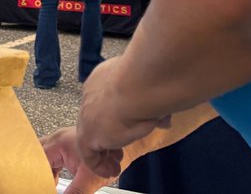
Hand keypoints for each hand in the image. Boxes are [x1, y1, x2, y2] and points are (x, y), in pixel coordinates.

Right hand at [40, 126, 119, 193]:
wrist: (122, 146)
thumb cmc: (109, 154)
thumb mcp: (89, 178)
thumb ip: (75, 192)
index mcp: (57, 143)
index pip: (37, 160)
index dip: (36, 176)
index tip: (38, 186)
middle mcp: (56, 139)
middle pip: (36, 155)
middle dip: (37, 172)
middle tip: (39, 184)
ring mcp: (61, 141)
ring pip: (43, 157)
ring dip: (44, 172)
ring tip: (46, 184)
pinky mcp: (66, 146)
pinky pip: (51, 158)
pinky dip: (51, 170)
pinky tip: (55, 181)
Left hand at [76, 58, 170, 177]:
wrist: (135, 87)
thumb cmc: (147, 86)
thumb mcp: (152, 99)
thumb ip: (155, 111)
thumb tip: (164, 120)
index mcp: (104, 79)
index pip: (103, 102)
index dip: (112, 120)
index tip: (124, 131)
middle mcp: (91, 93)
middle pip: (94, 119)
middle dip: (106, 136)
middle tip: (118, 152)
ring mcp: (86, 113)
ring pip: (90, 135)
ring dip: (102, 151)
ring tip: (113, 165)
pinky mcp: (87, 133)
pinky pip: (88, 152)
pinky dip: (97, 164)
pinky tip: (108, 171)